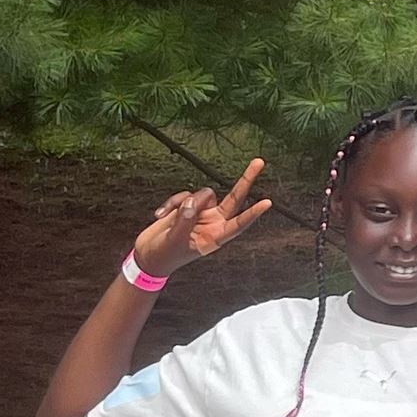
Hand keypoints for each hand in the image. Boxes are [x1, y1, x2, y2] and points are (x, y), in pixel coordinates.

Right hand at [132, 159, 271, 276]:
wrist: (149, 254)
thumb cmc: (165, 254)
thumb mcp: (175, 240)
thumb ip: (185, 220)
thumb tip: (193, 203)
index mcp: (216, 237)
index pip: (239, 223)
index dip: (253, 213)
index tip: (268, 203)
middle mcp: (214, 222)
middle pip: (235, 198)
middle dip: (245, 180)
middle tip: (259, 162)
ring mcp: (202, 213)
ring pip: (203, 194)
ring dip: (185, 202)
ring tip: (170, 219)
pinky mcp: (188, 206)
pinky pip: (185, 195)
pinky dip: (172, 203)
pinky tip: (161, 215)